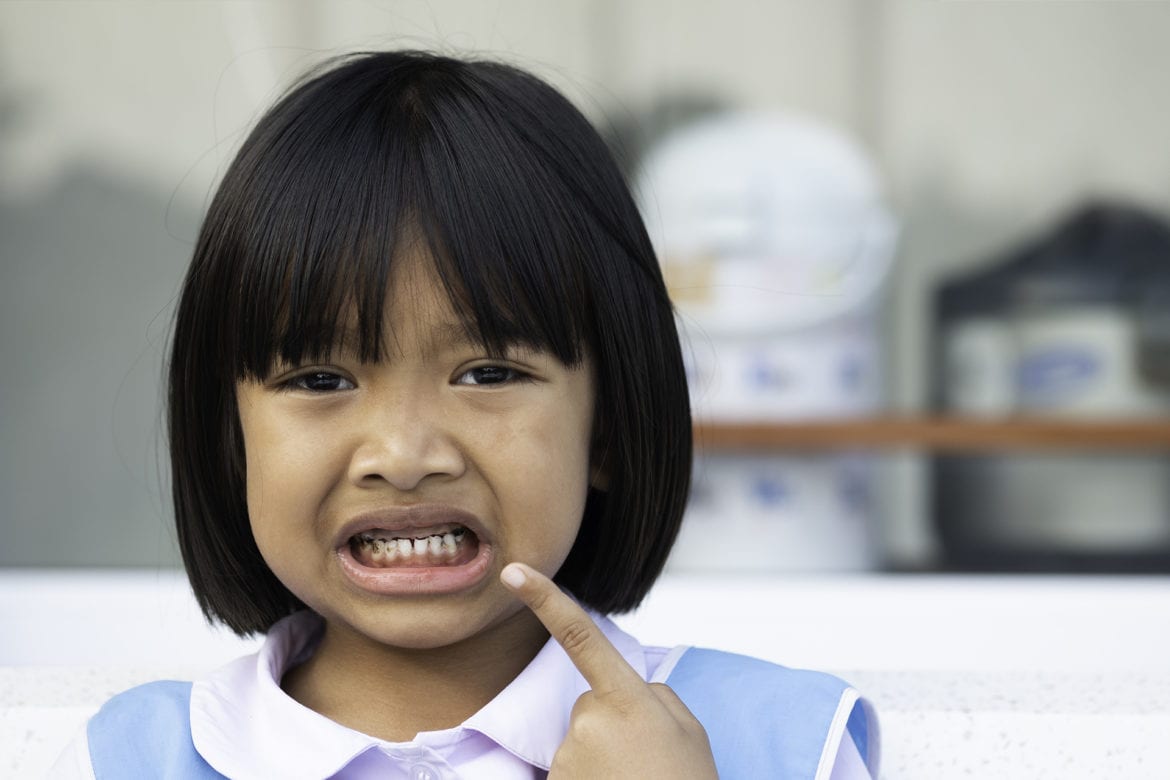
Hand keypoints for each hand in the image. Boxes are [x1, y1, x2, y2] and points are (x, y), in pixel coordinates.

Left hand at [500, 562, 718, 778]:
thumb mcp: (689, 732)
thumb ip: (655, 697)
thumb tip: (627, 692)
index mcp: (628, 700)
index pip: (581, 638)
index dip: (545, 600)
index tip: (514, 570)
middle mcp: (589, 723)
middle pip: (590, 706)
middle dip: (613, 726)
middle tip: (647, 762)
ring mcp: (568, 758)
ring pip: (581, 742)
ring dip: (604, 761)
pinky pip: (571, 771)